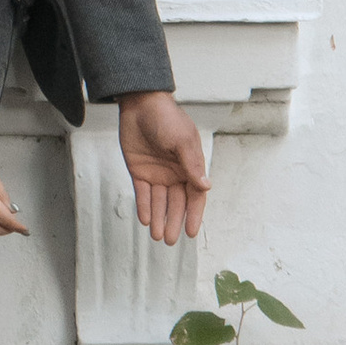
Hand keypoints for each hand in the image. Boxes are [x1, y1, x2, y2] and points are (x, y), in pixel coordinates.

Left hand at [116, 91, 208, 245]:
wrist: (140, 104)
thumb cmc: (167, 118)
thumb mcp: (182, 140)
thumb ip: (192, 165)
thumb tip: (206, 186)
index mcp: (190, 166)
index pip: (194, 197)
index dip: (193, 215)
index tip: (191, 232)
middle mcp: (174, 173)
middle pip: (176, 203)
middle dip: (174, 221)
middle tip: (170, 240)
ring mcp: (156, 173)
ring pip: (159, 202)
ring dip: (159, 218)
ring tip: (157, 236)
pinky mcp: (139, 171)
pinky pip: (142, 194)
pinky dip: (144, 207)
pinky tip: (145, 220)